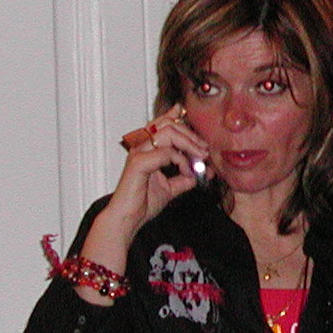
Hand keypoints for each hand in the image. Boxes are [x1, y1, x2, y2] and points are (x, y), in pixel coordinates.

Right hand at [77, 110, 213, 283]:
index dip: (174, 115)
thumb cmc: (142, 203)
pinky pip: (165, 153)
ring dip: (189, 144)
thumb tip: (206, 171)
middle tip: (204, 150)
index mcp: (146, 149)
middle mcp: (141, 147)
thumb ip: (186, 178)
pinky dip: (180, 161)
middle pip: (168, 125)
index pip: (161, 124)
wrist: (127, 219)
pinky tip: (186, 172)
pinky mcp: (138, 163)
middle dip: (191, 135)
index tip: (187, 113)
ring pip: (168, 133)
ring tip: (199, 158)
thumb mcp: (171, 188)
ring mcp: (138, 153)